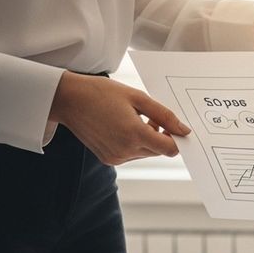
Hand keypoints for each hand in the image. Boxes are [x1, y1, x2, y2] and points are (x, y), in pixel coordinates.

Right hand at [49, 72, 190, 164]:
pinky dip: (134, 144)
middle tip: (149, 116)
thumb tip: (185, 131)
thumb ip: (164, 115)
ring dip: (147, 139)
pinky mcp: (109, 159)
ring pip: (146, 153)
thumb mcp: (138, 97)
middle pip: (159, 151)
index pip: (170, 149)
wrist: (68, 99)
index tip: (173, 126)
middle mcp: (126, 150)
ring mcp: (116, 157)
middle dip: (160, 136)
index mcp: (134, 134)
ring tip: (133, 119)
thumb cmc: (101, 93)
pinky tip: (122, 127)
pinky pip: (132, 155)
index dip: (176, 138)